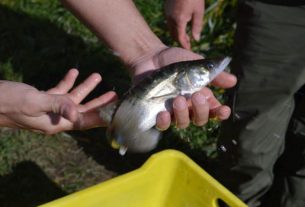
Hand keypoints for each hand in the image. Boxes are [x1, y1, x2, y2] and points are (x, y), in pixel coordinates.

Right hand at [0, 69, 116, 133]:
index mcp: (56, 123)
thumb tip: (76, 114)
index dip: (101, 117)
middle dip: (99, 102)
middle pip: (83, 110)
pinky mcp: (42, 101)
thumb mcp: (34, 102)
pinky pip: (59, 92)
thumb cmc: (8, 103)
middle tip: (114, 95)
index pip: (84, 121)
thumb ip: (57, 105)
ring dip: (85, 87)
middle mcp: (55, 119)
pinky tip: (73, 72)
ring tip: (97, 76)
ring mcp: (49, 110)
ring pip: (72, 98)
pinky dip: (67, 82)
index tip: (115, 114)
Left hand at [130, 47, 236, 129]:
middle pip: (200, 120)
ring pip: (182, 124)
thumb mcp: (196, 64)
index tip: (224, 110)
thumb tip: (233, 81)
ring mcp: (172, 112)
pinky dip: (164, 122)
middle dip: (201, 110)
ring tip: (178, 99)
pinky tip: (163, 113)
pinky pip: (162, 125)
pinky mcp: (156, 113)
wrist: (151, 57)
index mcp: (201, 97)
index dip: (220, 114)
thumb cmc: (175, 61)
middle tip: (196, 95)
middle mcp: (188, 107)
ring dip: (183, 114)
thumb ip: (213, 73)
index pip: (214, 111)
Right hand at [164, 0, 204, 49]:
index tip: (188, 50)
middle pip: (174, 34)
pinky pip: (169, 21)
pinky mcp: (166, 8)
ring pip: (170, 28)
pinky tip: (180, 24)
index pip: (180, 38)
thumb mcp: (199, 11)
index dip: (184, 45)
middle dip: (180, 40)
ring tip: (184, 36)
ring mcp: (167, 13)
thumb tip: (196, 39)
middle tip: (188, 44)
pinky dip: (174, 26)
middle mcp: (170, 18)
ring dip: (176, 33)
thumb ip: (197, 26)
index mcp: (179, 20)